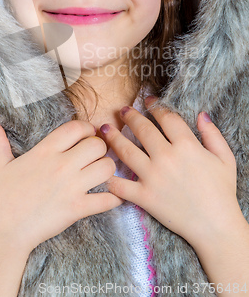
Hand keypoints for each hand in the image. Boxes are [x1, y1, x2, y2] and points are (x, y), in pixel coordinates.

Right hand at [0, 120, 121, 252]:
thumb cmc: (3, 197)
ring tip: (102, 175)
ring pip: (106, 168)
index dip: (87, 129)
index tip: (88, 135)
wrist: (6, 230)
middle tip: (96, 156)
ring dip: (108, 170)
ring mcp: (72, 186)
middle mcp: (62, 164)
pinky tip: (110, 197)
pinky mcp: (78, 208)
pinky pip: (107, 199)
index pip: (77, 128)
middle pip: (97, 145)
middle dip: (100, 148)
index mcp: (45, 150)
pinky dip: (113, 199)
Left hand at [99, 98, 242, 251]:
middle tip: (122, 110)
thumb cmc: (222, 192)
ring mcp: (153, 177)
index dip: (156, 106)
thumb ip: (213, 134)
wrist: (215, 226)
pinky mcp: (145, 196)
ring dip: (113, 138)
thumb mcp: (225, 159)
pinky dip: (109, 177)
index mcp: (187, 145)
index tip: (148, 101)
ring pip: (126, 151)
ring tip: (104, 129)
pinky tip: (101, 167)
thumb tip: (201, 115)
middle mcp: (166, 157)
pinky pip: (121, 185)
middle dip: (130, 116)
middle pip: (142, 129)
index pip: (166, 117)